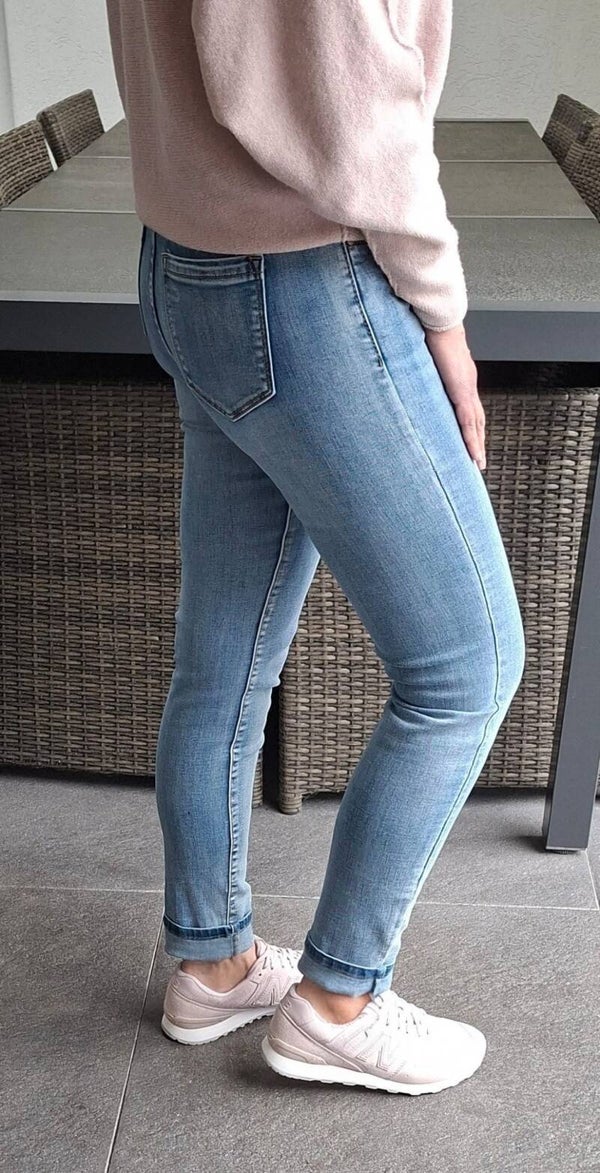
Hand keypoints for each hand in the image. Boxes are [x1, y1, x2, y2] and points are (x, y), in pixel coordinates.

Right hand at [423, 323, 485, 469]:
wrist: (439, 319)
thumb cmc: (430, 329)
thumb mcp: (423, 354)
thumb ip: (421, 365)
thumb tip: (407, 368)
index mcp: (461, 376)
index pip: (468, 406)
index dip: (471, 424)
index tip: (470, 438)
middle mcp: (468, 384)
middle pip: (477, 419)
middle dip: (478, 440)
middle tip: (477, 459)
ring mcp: (467, 388)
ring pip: (475, 425)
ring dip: (477, 445)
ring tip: (477, 463)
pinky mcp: (462, 392)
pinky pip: (468, 422)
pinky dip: (471, 440)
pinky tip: (472, 454)